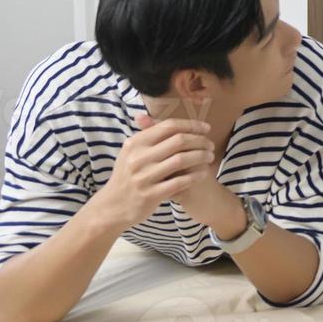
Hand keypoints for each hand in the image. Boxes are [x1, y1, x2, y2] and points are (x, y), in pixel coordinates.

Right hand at [91, 116, 214, 230]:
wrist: (112, 207)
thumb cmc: (126, 176)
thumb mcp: (129, 153)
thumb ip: (142, 135)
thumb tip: (144, 114)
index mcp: (135, 143)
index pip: (169, 126)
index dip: (191, 125)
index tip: (206, 128)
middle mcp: (138, 158)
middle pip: (178, 141)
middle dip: (200, 141)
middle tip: (210, 145)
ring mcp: (144, 177)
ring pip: (181, 160)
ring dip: (201, 157)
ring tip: (210, 157)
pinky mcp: (150, 195)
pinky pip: (179, 182)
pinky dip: (195, 176)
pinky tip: (203, 173)